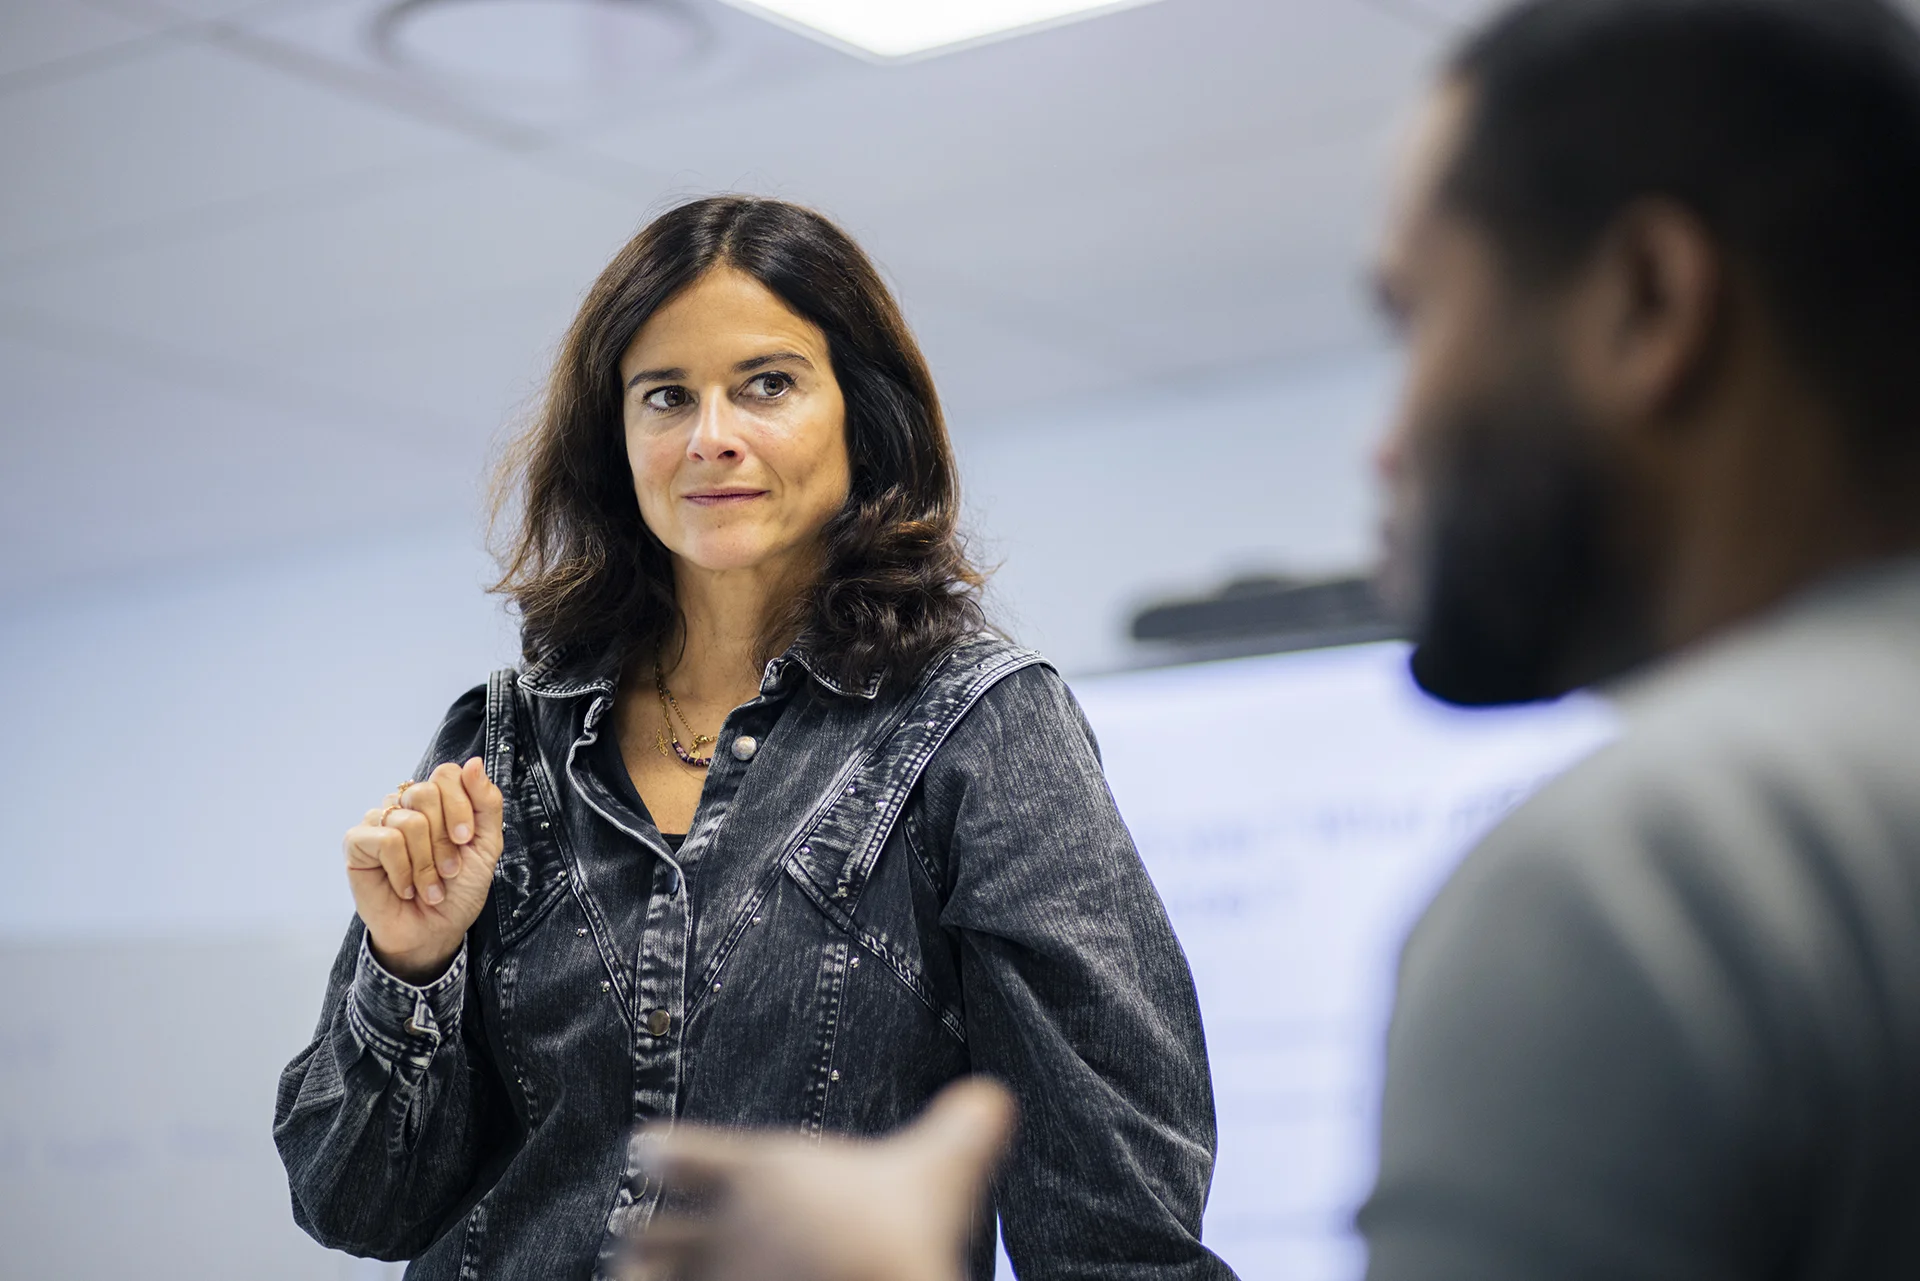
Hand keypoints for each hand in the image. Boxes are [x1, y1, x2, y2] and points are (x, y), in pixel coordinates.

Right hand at [342, 758, 503, 982]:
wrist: (434, 931)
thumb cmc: (458, 890)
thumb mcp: (486, 845)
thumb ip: (486, 803)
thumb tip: (474, 763)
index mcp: (437, 801)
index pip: (447, 774)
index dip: (460, 806)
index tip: (466, 840)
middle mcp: (405, 804)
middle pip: (427, 793)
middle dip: (445, 840)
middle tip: (449, 871)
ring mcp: (379, 821)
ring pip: (409, 821)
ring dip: (427, 864)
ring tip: (429, 887)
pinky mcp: (356, 843)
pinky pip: (386, 840)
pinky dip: (403, 871)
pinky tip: (405, 888)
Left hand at [627, 1078, 1015, 1280]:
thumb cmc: (900, 1237)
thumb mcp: (942, 1172)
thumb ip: (965, 1129)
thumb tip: (994, 1095)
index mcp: (760, 1171)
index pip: (675, 1153)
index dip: (662, 1156)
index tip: (651, 1155)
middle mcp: (719, 1227)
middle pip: (646, 1229)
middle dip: (644, 1234)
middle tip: (645, 1238)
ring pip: (639, 1276)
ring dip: (640, 1276)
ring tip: (642, 1279)